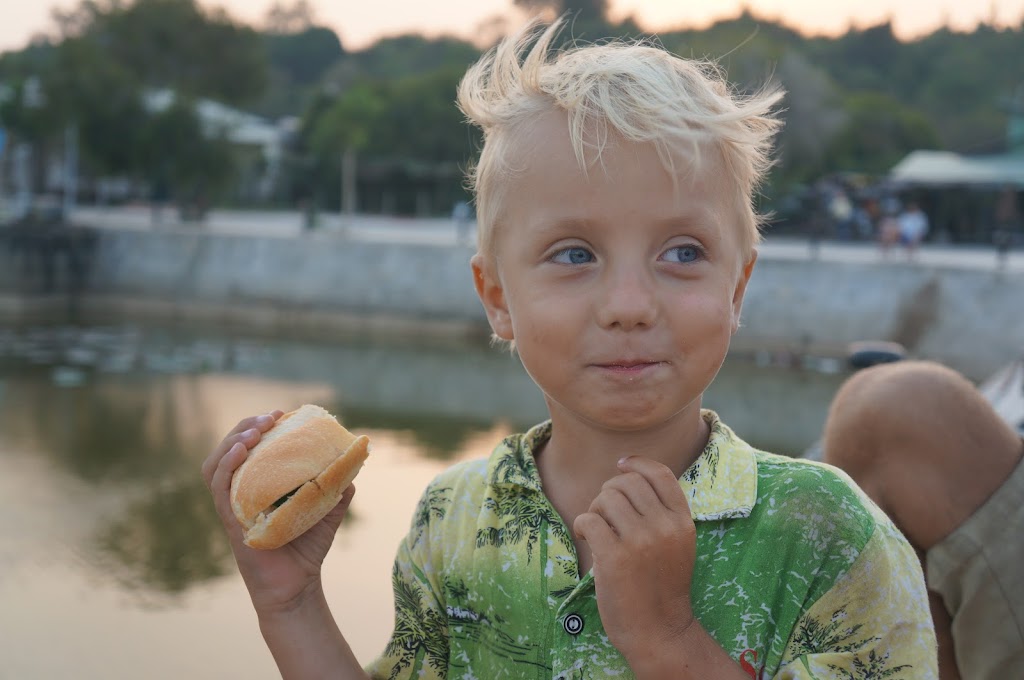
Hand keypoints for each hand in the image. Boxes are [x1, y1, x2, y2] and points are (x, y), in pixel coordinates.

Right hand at [202, 411, 356, 612]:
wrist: (298, 587)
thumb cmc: (307, 550)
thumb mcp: (327, 511)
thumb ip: (336, 488)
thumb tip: (351, 465)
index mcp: (258, 486)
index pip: (249, 448)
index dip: (258, 427)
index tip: (279, 413)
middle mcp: (241, 493)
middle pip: (229, 450)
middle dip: (245, 427)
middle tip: (268, 417)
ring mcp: (233, 507)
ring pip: (216, 465)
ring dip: (231, 442)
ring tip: (253, 430)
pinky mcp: (231, 521)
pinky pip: (219, 489)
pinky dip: (226, 466)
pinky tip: (241, 451)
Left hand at [572, 456, 697, 663]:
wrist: (659, 631)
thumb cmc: (661, 587)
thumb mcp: (677, 544)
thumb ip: (661, 513)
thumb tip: (626, 474)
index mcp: (682, 522)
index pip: (660, 474)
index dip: (637, 463)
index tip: (620, 465)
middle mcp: (664, 527)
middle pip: (626, 483)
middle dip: (609, 492)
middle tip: (604, 515)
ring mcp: (640, 541)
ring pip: (605, 498)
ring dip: (594, 510)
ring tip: (597, 531)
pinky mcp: (615, 557)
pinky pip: (588, 519)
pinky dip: (582, 526)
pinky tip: (586, 539)